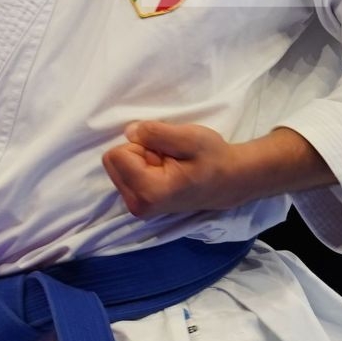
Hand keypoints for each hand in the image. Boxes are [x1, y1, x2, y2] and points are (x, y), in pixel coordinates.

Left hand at [101, 120, 242, 218]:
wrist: (228, 181)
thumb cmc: (212, 158)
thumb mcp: (189, 137)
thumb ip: (156, 133)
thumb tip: (129, 132)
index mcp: (148, 193)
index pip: (116, 155)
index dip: (141, 146)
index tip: (165, 153)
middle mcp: (137, 206)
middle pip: (113, 162)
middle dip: (138, 153)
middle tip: (166, 157)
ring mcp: (137, 208)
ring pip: (118, 167)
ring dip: (141, 160)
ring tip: (168, 164)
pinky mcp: (139, 205)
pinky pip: (125, 174)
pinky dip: (143, 169)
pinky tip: (165, 172)